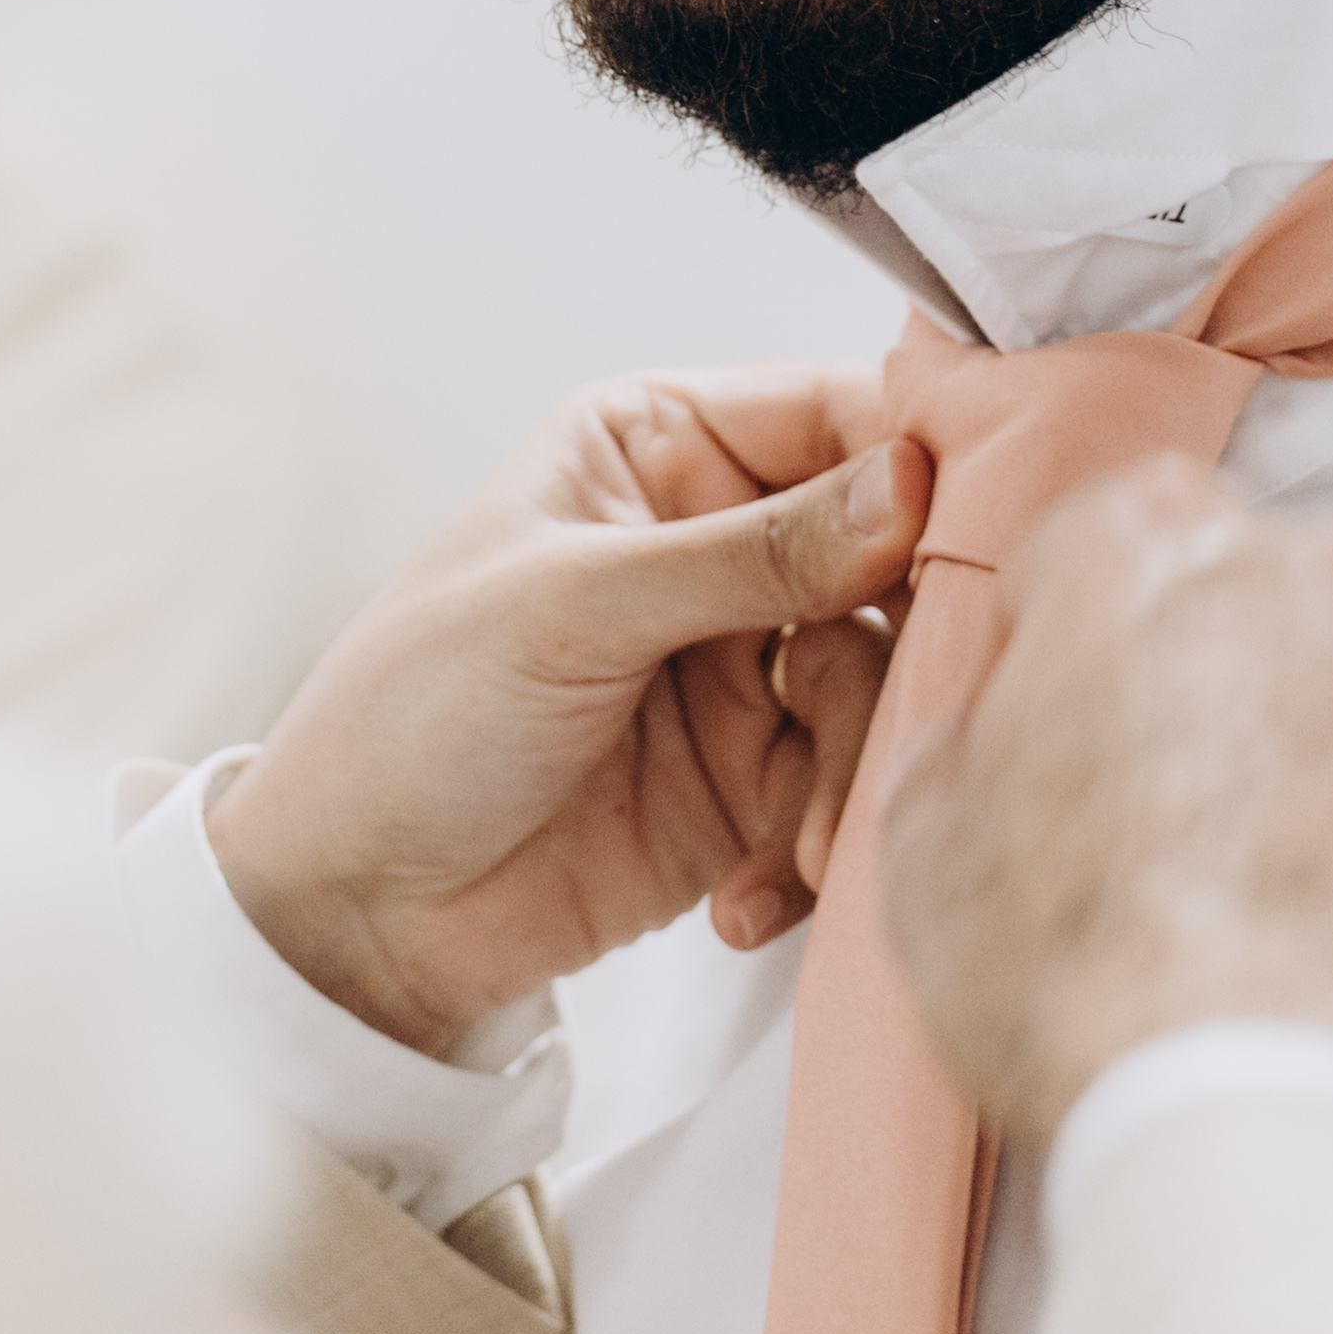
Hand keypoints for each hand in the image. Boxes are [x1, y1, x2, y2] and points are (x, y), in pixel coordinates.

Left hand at [212, 365, 929, 1057]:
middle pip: (891, 560)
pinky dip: (813, 853)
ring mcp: (741, 667)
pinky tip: (744, 899)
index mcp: (660, 448)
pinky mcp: (752, 785)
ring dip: (853, 774)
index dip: (927, 461)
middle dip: (906, 648)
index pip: (839, 417)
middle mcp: (716, 544)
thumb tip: (908, 486)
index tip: (981, 526)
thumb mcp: (572, 608)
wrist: (351, 916)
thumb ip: (749, 552)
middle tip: (914, 713)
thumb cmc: (409, 716)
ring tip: (794, 844)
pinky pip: (842, 795)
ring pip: (879, 689)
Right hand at [889, 458, 1332, 1151]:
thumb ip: (969, 749)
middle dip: (1211, 696)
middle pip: (1257, 606)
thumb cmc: (1101, 980)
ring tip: (1270, 929)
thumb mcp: (929, 851)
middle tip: (1159, 843)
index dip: (1064, 645)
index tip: (1054, 734)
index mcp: (1160, 553)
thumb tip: (1004, 748)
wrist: (1297, 1126)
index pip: (1097, 541)